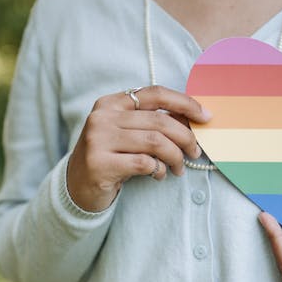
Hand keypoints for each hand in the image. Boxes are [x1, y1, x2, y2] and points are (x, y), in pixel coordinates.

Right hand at [67, 86, 211, 211]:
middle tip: (195, 152)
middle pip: (159, 121)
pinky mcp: (100, 164)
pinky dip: (159, 170)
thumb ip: (152, 124)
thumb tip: (193, 120)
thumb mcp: (128, 135)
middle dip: (186, 137)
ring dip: (175, 157)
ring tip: (179, 168)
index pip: (155, 94)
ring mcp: (98, 140)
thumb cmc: (111, 158)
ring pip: (155, 142)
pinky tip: (158, 175)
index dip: (184, 102)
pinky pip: (144, 163)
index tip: (205, 115)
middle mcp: (102, 117)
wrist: (77, 187)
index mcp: (111, 103)